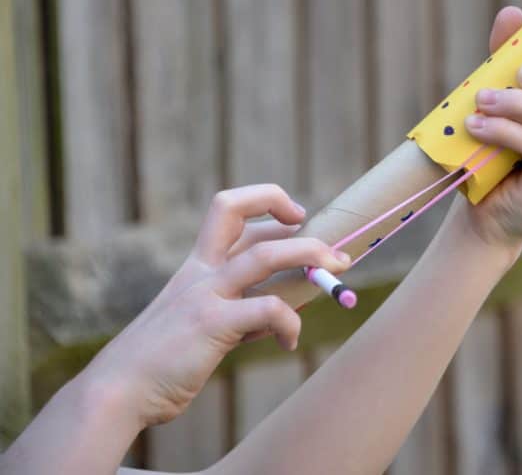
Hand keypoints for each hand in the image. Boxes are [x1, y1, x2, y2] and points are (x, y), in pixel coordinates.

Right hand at [81, 184, 350, 427]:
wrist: (116, 392)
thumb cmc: (163, 361)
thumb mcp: (200, 322)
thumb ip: (237, 308)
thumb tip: (283, 306)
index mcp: (196, 265)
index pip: (229, 209)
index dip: (267, 202)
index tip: (295, 217)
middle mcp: (200, 271)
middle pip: (238, 212)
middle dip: (290, 216)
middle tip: (332, 249)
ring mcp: (204, 294)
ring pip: (264, 255)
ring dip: (308, 257)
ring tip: (334, 276)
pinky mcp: (211, 324)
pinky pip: (268, 309)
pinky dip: (290, 323)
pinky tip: (289, 342)